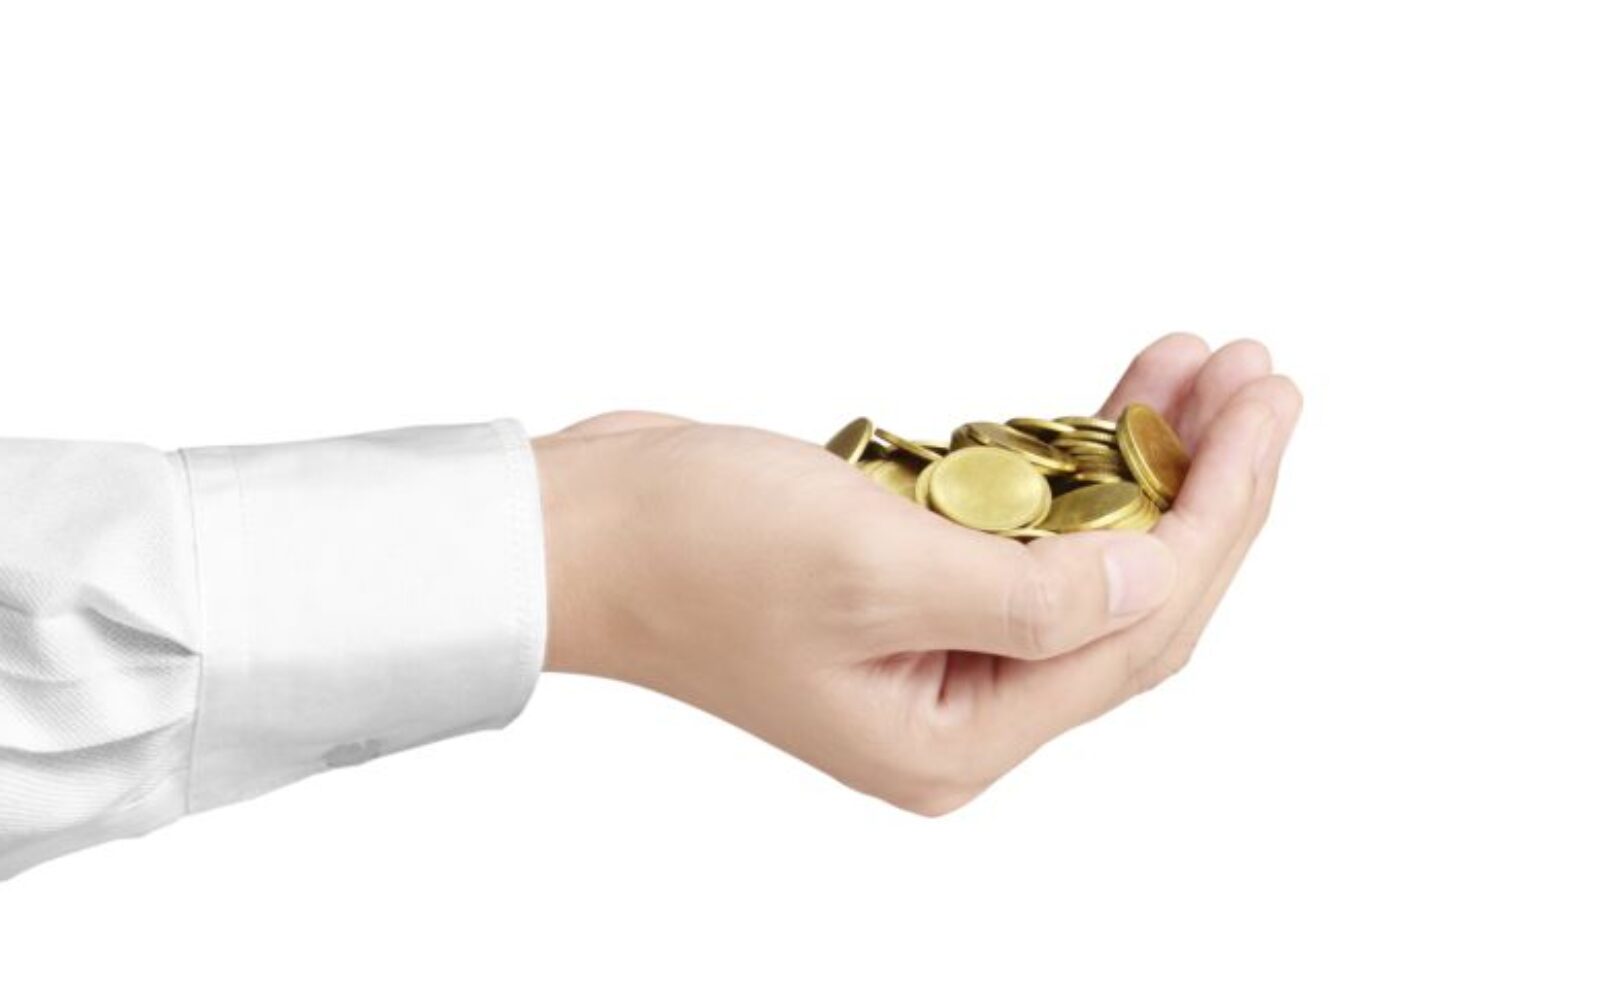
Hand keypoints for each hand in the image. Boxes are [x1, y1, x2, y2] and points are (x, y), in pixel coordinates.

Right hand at [532, 335, 1301, 814]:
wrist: (580, 525)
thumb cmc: (695, 553)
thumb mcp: (877, 566)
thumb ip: (1034, 590)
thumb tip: (1158, 577)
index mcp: (954, 737)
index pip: (1134, 629)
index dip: (1216, 517)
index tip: (1263, 412)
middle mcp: (956, 705)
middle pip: (1129, 596)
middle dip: (1202, 484)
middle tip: (1256, 377)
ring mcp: (933, 643)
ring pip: (1084, 553)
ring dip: (1143, 459)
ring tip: (1200, 366)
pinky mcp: (909, 578)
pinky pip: (1021, 524)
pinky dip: (1067, 460)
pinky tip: (1113, 397)